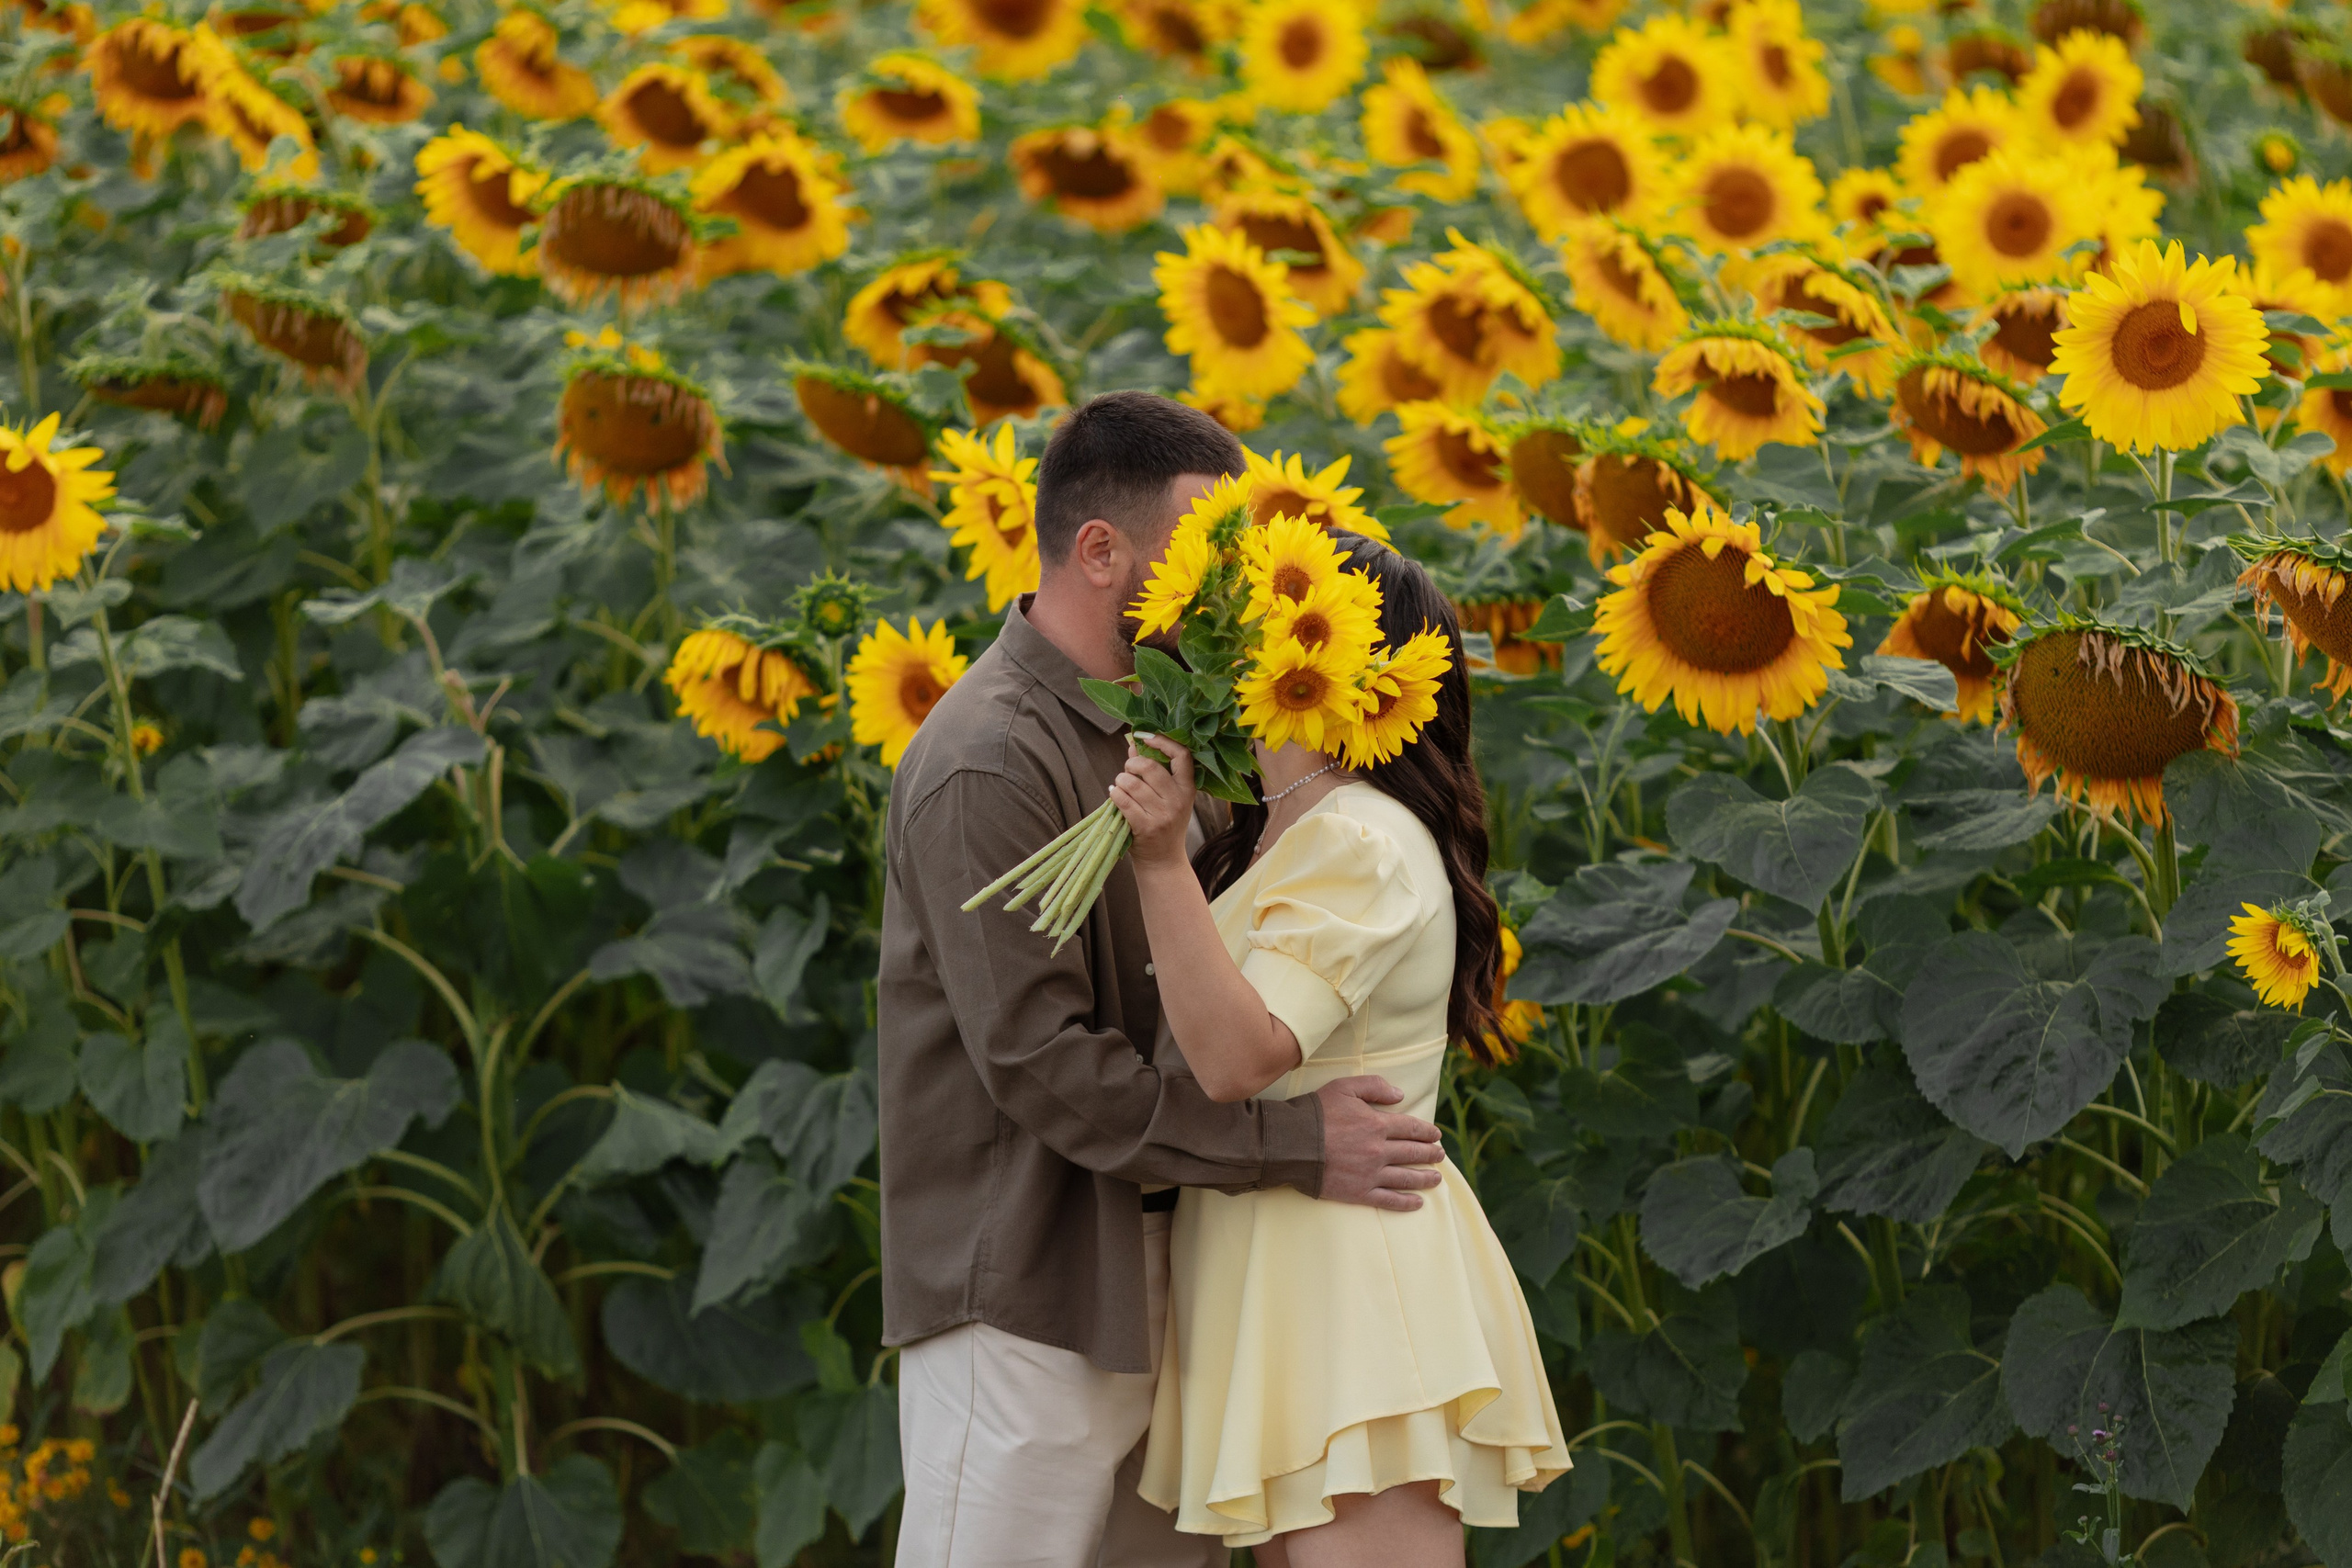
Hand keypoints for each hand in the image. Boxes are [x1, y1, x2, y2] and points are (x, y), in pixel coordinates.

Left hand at [1110, 733, 1196, 868]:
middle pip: (1149, 767)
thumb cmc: (1164, 825)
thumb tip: (1133, 745)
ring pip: (1132, 784)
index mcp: (1187, 789)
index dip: (1163, 741)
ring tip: (1120, 785)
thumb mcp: (1168, 798)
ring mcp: (1162, 815)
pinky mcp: (1145, 827)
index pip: (1182, 756)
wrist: (1164, 861)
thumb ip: (1154, 772)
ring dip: (1120, 781)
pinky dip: (1115, 794)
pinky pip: (1123, 801)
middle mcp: (1177, 801)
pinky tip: (1114, 795)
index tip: (1145, 737)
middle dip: (1131, 765)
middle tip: (1127, 771)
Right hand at [1313, 1076, 1443, 1211]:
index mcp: (1377, 1124)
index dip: (1427, 1131)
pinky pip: (1388, 1200)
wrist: (1291, 1144)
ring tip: (1436, 1179)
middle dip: (1431, 1154)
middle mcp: (1379, 1151)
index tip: (1436, 1135)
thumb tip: (1400, 1095)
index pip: (1412, 1128)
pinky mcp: (1359, 1192)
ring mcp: (1370, 1174)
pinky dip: (1405, 1202)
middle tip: (1440, 1155)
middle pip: (1413, 1153)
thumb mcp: (1344, 1087)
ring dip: (1424, 1178)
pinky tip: (1417, 1202)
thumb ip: (1374, 1087)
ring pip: (1405, 1177)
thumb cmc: (1316, 1113)